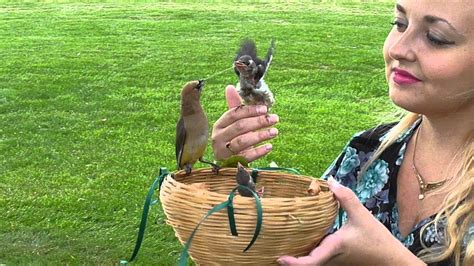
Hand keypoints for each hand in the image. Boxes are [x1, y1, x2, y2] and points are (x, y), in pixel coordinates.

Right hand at [211, 85, 278, 161]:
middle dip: (258, 122)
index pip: (233, 114)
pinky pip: (246, 157)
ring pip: (242, 141)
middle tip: (274, 119)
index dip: (250, 110)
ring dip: (260, 135)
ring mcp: (224, 152)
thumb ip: (235, 107)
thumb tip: (229, 87)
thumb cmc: (232, 140)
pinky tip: (269, 147)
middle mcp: (219, 138)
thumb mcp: (233, 124)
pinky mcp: (231, 164)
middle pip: (239, 127)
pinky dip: (258, 152)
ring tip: (274, 132)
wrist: (226, 164)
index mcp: (219, 125)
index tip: (265, 109)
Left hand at [277, 178, 424, 265]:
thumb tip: (331, 180)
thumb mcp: (362, 216)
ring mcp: (334, 261)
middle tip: (275, 246)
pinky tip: (304, 239)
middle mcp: (331, 258)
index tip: (279, 258)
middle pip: (307, 262)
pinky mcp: (338, 260)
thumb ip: (346, 198)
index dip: (293, 263)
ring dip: (299, 255)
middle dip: (291, 258)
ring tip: (284, 241)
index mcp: (334, 248)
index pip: (310, 262)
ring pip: (313, 260)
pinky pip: (320, 257)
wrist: (393, 261)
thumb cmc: (378, 240)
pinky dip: (310, 251)